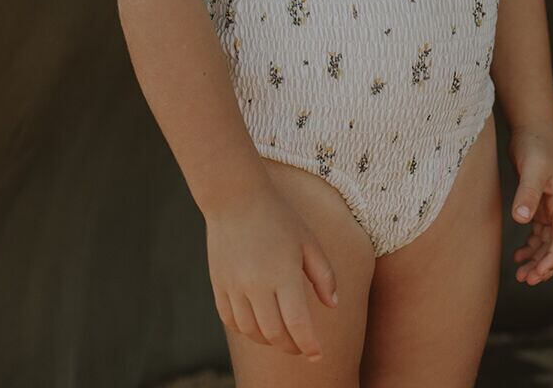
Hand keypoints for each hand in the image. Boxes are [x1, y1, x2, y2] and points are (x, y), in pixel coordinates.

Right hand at [204, 179, 338, 361]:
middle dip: (291, 346)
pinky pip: (231, 320)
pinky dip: (246, 329)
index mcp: (283, 274)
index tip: (318, 355)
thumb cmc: (278, 216)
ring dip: (269, 340)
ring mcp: (234, 286)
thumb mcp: (308, 240)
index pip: (298, 324)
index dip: (309, 345)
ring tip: (282, 335)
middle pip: (274, 334)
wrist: (235, 196)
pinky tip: (258, 324)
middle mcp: (257, 285)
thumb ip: (323, 275)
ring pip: (252, 331)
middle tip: (302, 347)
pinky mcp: (219, 285)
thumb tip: (333, 305)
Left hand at [507, 121, 552, 284]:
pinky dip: (530, 245)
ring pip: (547, 241)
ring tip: (521, 274)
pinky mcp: (538, 202)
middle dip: (544, 265)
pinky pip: (537, 231)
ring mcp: (550, 205)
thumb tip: (521, 220)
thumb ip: (527, 193)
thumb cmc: (535, 144)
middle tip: (527, 280)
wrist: (531, 125)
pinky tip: (518, 254)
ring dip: (537, 259)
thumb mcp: (532, 168)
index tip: (539, 274)